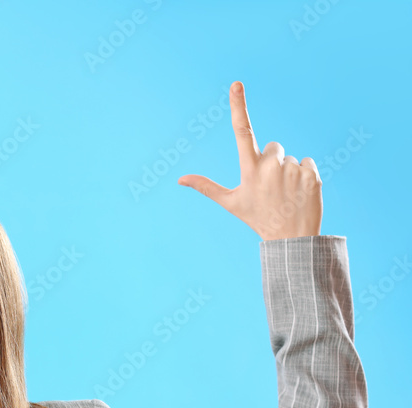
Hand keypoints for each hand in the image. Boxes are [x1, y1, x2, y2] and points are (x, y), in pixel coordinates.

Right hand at [177, 82, 321, 240]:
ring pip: (290, 157)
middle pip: (273, 147)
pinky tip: (299, 193)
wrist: (291, 238)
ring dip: (288, 171)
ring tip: (285, 194)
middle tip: (271, 187)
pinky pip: (308, 162)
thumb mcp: (231, 202)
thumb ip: (206, 186)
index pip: (242, 132)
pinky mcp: (312, 174)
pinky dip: (305, 176)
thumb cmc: (257, 218)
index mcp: (249, 170)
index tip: (237, 84)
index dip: (239, 106)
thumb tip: (179, 179)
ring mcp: (292, 170)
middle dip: (272, 161)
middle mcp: (270, 167)